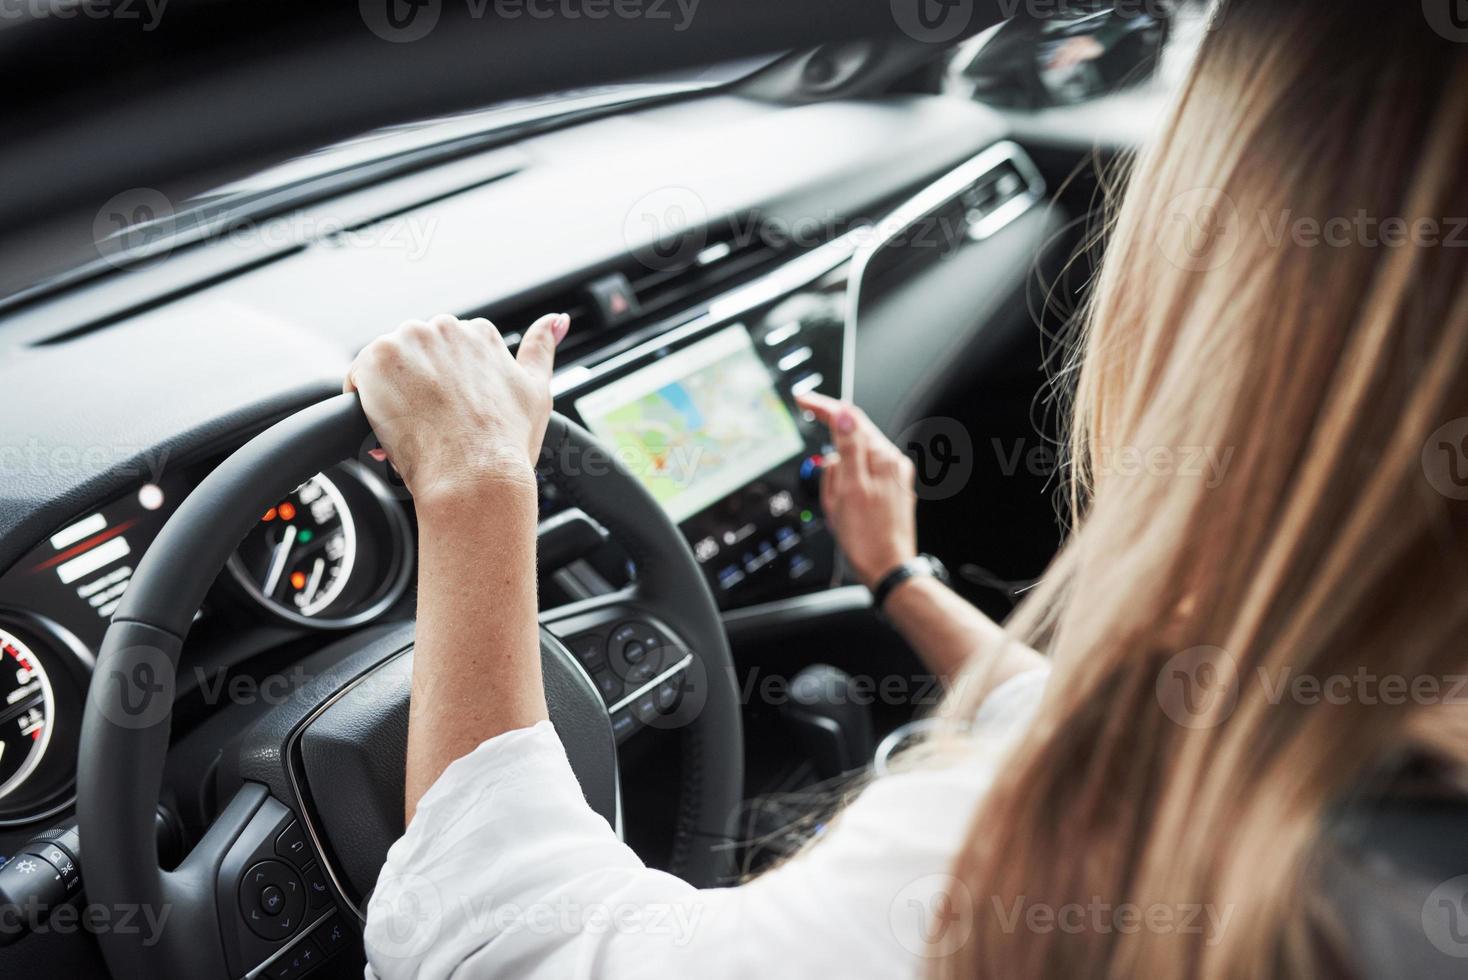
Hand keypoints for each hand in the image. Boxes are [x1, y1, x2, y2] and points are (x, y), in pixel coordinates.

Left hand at [344, 312, 568, 506]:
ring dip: (391, 397)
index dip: (444, 390)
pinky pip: (358, 379)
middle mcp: (445, 329)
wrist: (475, 476)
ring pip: (387, 368)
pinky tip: (388, 428)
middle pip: (415, 358)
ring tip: (411, 433)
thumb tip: (556, 320)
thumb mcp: (537, 390)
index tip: (449, 416)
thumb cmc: (506, 445)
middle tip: (431, 430)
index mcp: (479, 334)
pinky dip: (365, 405)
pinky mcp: (376, 360)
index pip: (448, 353)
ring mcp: (409, 341)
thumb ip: (543, 347)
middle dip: (416, 391)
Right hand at [794, 392, 916, 589]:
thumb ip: (848, 447)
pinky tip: (848, 510)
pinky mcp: (889, 491)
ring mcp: (892, 477)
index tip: (802, 399)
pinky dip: (846, 488)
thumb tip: (843, 413)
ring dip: (838, 479)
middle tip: (830, 494)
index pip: (849, 418)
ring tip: (841, 509)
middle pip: (850, 441)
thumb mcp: (849, 489)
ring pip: (851, 462)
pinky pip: (858, 479)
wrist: (888, 569)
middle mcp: (891, 462)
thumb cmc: (868, 537)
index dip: (823, 407)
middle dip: (832, 463)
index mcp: (882, 457)